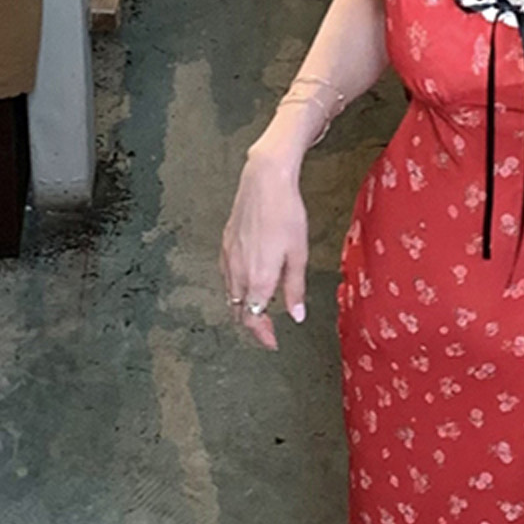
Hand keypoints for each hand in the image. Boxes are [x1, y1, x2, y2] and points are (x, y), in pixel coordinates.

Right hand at [220, 149, 309, 351]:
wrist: (264, 181)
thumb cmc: (286, 214)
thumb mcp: (298, 254)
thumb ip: (295, 289)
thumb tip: (297, 316)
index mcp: (258, 279)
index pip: (253, 320)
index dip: (262, 335)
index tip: (272, 342)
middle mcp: (238, 273)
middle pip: (238, 311)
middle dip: (252, 325)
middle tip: (268, 330)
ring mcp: (228, 258)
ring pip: (230, 295)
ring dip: (242, 308)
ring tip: (259, 310)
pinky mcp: (225, 244)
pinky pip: (226, 276)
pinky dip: (235, 289)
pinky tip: (247, 283)